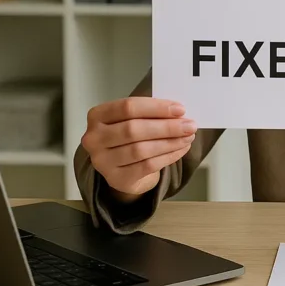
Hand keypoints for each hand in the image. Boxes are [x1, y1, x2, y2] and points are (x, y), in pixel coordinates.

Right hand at [81, 97, 196, 202]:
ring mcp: (102, 161)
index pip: (127, 107)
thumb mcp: (133, 119)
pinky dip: (168, 156)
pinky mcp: (116, 178)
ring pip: (141, 149)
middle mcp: (94, 138)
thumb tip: (179, 113)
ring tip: (188, 137)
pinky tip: (181, 149)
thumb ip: (150, 113)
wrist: (122, 168)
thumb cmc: (129, 136)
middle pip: (133, 129)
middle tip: (190, 125)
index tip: (180, 109)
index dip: (156, 107)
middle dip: (166, 127)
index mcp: (97, 115)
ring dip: (170, 142)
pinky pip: (147, 166)